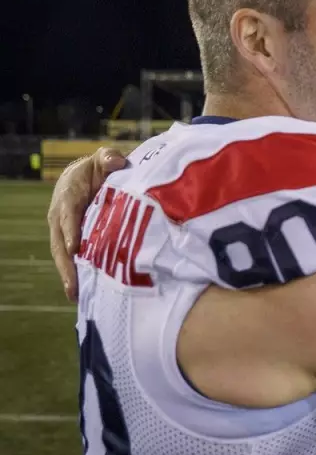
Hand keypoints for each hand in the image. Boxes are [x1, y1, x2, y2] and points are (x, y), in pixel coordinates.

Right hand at [47, 147, 126, 300]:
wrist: (84, 176)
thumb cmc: (97, 168)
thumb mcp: (104, 159)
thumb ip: (109, 158)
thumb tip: (117, 161)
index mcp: (69, 196)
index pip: (68, 214)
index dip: (71, 230)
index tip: (74, 247)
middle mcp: (61, 216)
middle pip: (60, 242)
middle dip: (66, 264)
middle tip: (73, 286)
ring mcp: (63, 230)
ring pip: (62, 255)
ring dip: (68, 275)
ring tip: (75, 296)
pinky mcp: (70, 240)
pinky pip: (71, 258)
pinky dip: (75, 274)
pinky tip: (82, 293)